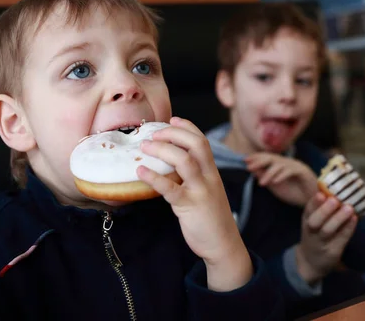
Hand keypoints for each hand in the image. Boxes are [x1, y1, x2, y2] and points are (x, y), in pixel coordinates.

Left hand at [137, 117, 251, 291]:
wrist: (223, 244)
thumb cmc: (211, 218)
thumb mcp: (208, 191)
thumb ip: (195, 177)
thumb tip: (171, 164)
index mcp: (212, 172)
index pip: (202, 141)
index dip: (187, 127)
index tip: (171, 119)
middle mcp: (209, 177)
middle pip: (196, 144)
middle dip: (173, 134)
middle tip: (153, 134)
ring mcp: (201, 191)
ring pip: (184, 161)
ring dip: (162, 150)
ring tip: (144, 147)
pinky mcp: (190, 206)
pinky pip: (171, 188)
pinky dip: (154, 177)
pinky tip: (141, 172)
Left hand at [245, 153, 318, 206]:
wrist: (313, 202)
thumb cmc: (295, 193)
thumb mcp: (275, 186)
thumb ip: (265, 177)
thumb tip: (252, 170)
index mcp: (280, 165)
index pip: (267, 158)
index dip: (256, 157)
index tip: (244, 160)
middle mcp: (288, 163)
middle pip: (272, 158)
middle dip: (259, 161)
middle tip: (248, 166)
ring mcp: (296, 166)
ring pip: (280, 165)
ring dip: (269, 173)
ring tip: (261, 183)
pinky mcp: (304, 171)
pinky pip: (291, 171)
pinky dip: (282, 176)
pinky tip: (274, 182)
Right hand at [295, 193, 357, 283]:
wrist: (310, 262)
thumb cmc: (314, 234)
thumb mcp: (312, 220)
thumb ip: (321, 207)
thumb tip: (336, 185)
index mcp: (306, 220)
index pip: (308, 210)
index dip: (314, 202)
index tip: (322, 193)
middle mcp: (311, 231)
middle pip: (315, 221)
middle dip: (324, 210)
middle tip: (335, 200)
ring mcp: (321, 243)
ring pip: (328, 230)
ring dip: (339, 218)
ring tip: (349, 208)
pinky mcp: (333, 251)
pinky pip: (341, 239)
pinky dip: (348, 228)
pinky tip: (355, 219)